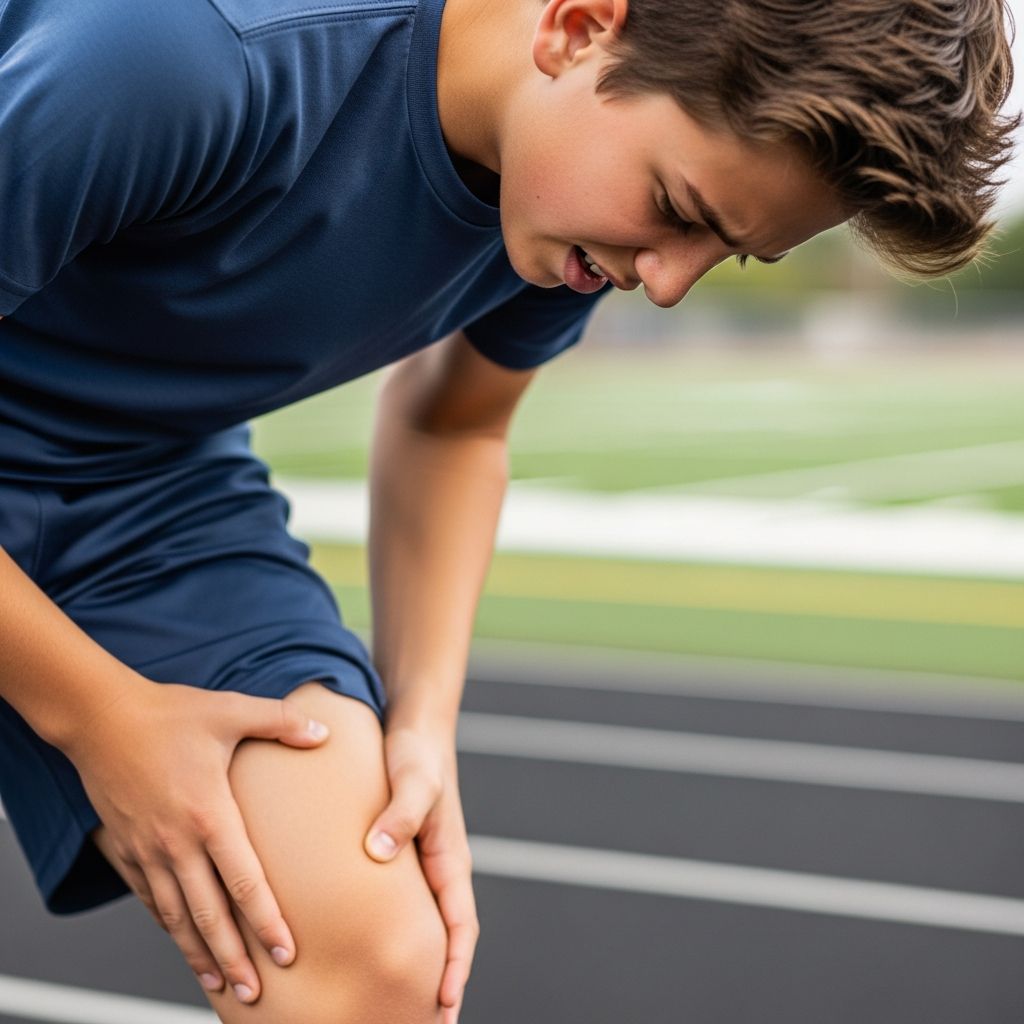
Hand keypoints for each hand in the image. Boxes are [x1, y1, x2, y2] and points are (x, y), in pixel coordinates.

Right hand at [66, 679, 330, 1003]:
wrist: (101, 716)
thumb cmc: (169, 713)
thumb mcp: (231, 709)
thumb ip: (281, 721)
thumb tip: (324, 731)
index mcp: (209, 815)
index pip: (245, 882)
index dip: (267, 921)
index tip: (287, 951)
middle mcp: (176, 842)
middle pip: (209, 915)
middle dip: (235, 957)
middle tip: (256, 991)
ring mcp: (146, 849)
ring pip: (175, 915)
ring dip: (198, 953)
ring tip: (220, 982)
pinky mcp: (124, 847)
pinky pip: (148, 897)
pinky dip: (167, 924)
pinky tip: (181, 938)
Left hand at [363, 725, 478, 1023]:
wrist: (414, 730)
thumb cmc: (416, 753)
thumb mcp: (412, 778)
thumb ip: (399, 812)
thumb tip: (377, 850)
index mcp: (450, 859)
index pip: (461, 925)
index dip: (456, 966)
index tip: (446, 1003)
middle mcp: (440, 868)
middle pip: (450, 936)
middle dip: (446, 981)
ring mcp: (423, 865)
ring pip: (429, 925)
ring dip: (428, 964)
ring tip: (411, 1006)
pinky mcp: (404, 857)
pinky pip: (407, 906)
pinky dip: (405, 935)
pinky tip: (379, 949)